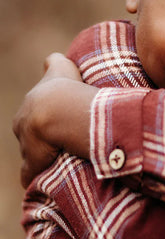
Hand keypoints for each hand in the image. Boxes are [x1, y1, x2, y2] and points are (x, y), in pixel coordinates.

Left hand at [13, 53, 92, 187]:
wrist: (59, 110)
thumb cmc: (66, 88)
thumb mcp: (62, 68)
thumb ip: (55, 63)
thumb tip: (51, 59)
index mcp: (32, 103)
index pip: (32, 110)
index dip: (42, 114)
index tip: (51, 117)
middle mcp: (24, 122)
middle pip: (29, 132)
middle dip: (41, 137)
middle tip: (64, 138)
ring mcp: (27, 144)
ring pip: (31, 153)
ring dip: (43, 157)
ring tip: (62, 159)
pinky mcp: (33, 162)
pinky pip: (31, 174)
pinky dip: (36, 177)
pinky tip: (45, 180)